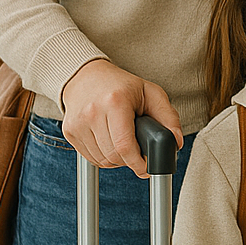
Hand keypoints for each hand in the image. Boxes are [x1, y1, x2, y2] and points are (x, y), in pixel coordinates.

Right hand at [60, 59, 182, 177]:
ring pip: (102, 160)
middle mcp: (93, 112)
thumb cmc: (122, 85)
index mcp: (115, 101)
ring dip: (117, 159)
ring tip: (124, 143)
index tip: (147, 168)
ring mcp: (78, 123)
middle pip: (114, 156)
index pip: (125, 146)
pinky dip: (104, 157)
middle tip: (138, 151)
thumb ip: (168, 117)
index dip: (138, 163)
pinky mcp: (69, 132)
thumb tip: (176, 142)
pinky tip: (110, 143)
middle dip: (130, 160)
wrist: (87, 76)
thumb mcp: (151, 93)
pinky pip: (90, 158)